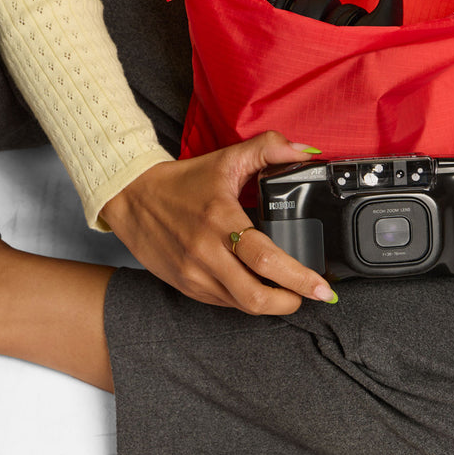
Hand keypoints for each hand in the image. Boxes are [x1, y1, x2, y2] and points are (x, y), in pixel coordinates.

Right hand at [100, 132, 336, 313]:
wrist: (130, 198)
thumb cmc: (180, 182)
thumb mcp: (225, 159)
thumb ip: (268, 149)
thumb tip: (304, 151)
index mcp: (221, 219)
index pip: (267, 258)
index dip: (299, 278)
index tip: (323, 288)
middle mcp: (207, 253)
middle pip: (256, 296)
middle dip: (291, 301)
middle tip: (309, 294)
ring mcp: (195, 274)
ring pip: (243, 305)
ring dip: (271, 304)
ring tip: (287, 292)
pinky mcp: (187, 287)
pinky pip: (225, 303)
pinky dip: (246, 300)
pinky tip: (256, 287)